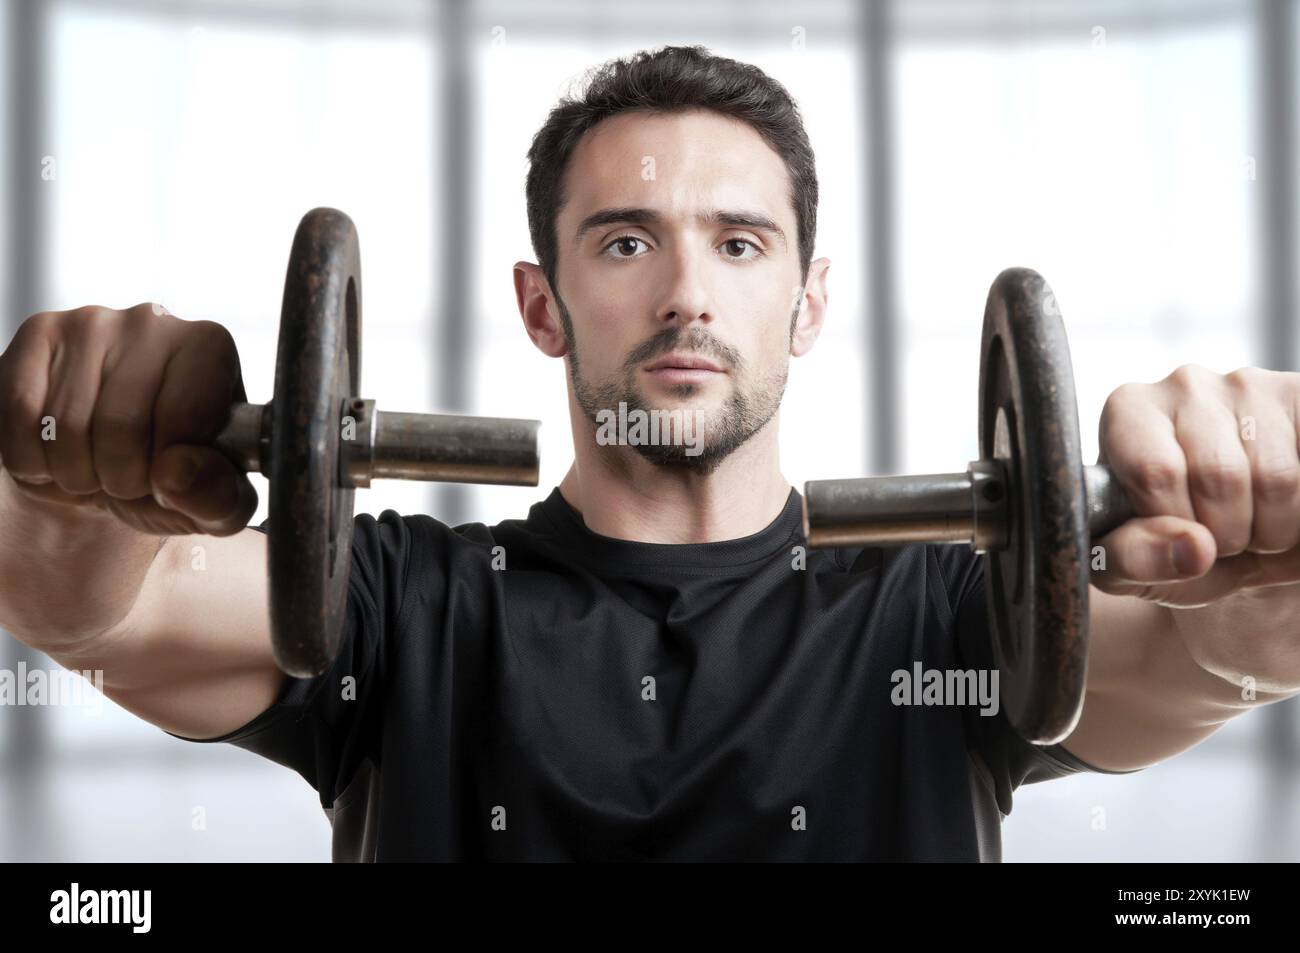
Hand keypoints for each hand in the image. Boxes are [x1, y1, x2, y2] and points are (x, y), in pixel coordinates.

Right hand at [0, 303, 257, 535]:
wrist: (110, 468)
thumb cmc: (173, 475)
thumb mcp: (215, 502)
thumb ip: (217, 496)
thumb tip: (177, 472)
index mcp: (210, 349)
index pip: (184, 419)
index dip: (168, 470)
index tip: (168, 474)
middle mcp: (154, 323)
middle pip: (121, 425)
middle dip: (120, 478)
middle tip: (127, 478)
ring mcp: (91, 323)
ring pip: (67, 425)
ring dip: (76, 473)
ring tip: (96, 466)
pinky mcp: (38, 335)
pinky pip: (20, 416)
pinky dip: (33, 459)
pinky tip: (56, 453)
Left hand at [1092, 363, 1299, 608]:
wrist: (1233, 546)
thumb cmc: (1168, 542)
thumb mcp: (1127, 565)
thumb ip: (1134, 558)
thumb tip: (1193, 547)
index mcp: (1127, 412)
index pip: (1156, 471)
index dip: (1175, 523)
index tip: (1176, 534)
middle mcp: (1184, 385)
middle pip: (1218, 475)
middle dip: (1224, 533)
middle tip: (1219, 535)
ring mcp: (1249, 385)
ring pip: (1276, 478)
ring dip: (1271, 528)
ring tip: (1251, 522)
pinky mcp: (1298, 396)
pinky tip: (1285, 507)